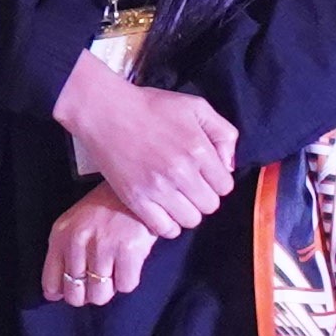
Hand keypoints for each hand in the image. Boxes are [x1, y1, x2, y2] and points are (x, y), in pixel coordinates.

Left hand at [40, 184, 163, 307]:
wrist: (135, 189)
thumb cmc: (105, 208)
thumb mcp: (74, 224)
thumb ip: (62, 254)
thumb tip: (55, 293)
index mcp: (60, 235)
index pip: (51, 282)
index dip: (61, 293)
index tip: (69, 293)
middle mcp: (78, 242)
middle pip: (75, 294)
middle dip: (86, 294)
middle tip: (97, 284)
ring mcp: (103, 247)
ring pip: (100, 295)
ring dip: (108, 289)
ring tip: (114, 273)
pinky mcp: (129, 251)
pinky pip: (125, 286)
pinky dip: (128, 280)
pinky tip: (128, 265)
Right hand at [55, 48, 240, 239]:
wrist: (106, 111)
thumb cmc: (151, 106)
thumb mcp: (196, 106)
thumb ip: (223, 133)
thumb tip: (228, 166)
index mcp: (199, 149)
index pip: (225, 186)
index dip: (216, 181)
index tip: (203, 174)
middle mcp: (181, 171)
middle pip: (209, 206)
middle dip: (203, 197)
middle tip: (188, 185)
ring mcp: (157, 187)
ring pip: (190, 220)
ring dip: (186, 211)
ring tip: (175, 197)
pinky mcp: (135, 198)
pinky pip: (164, 228)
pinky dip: (167, 224)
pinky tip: (162, 210)